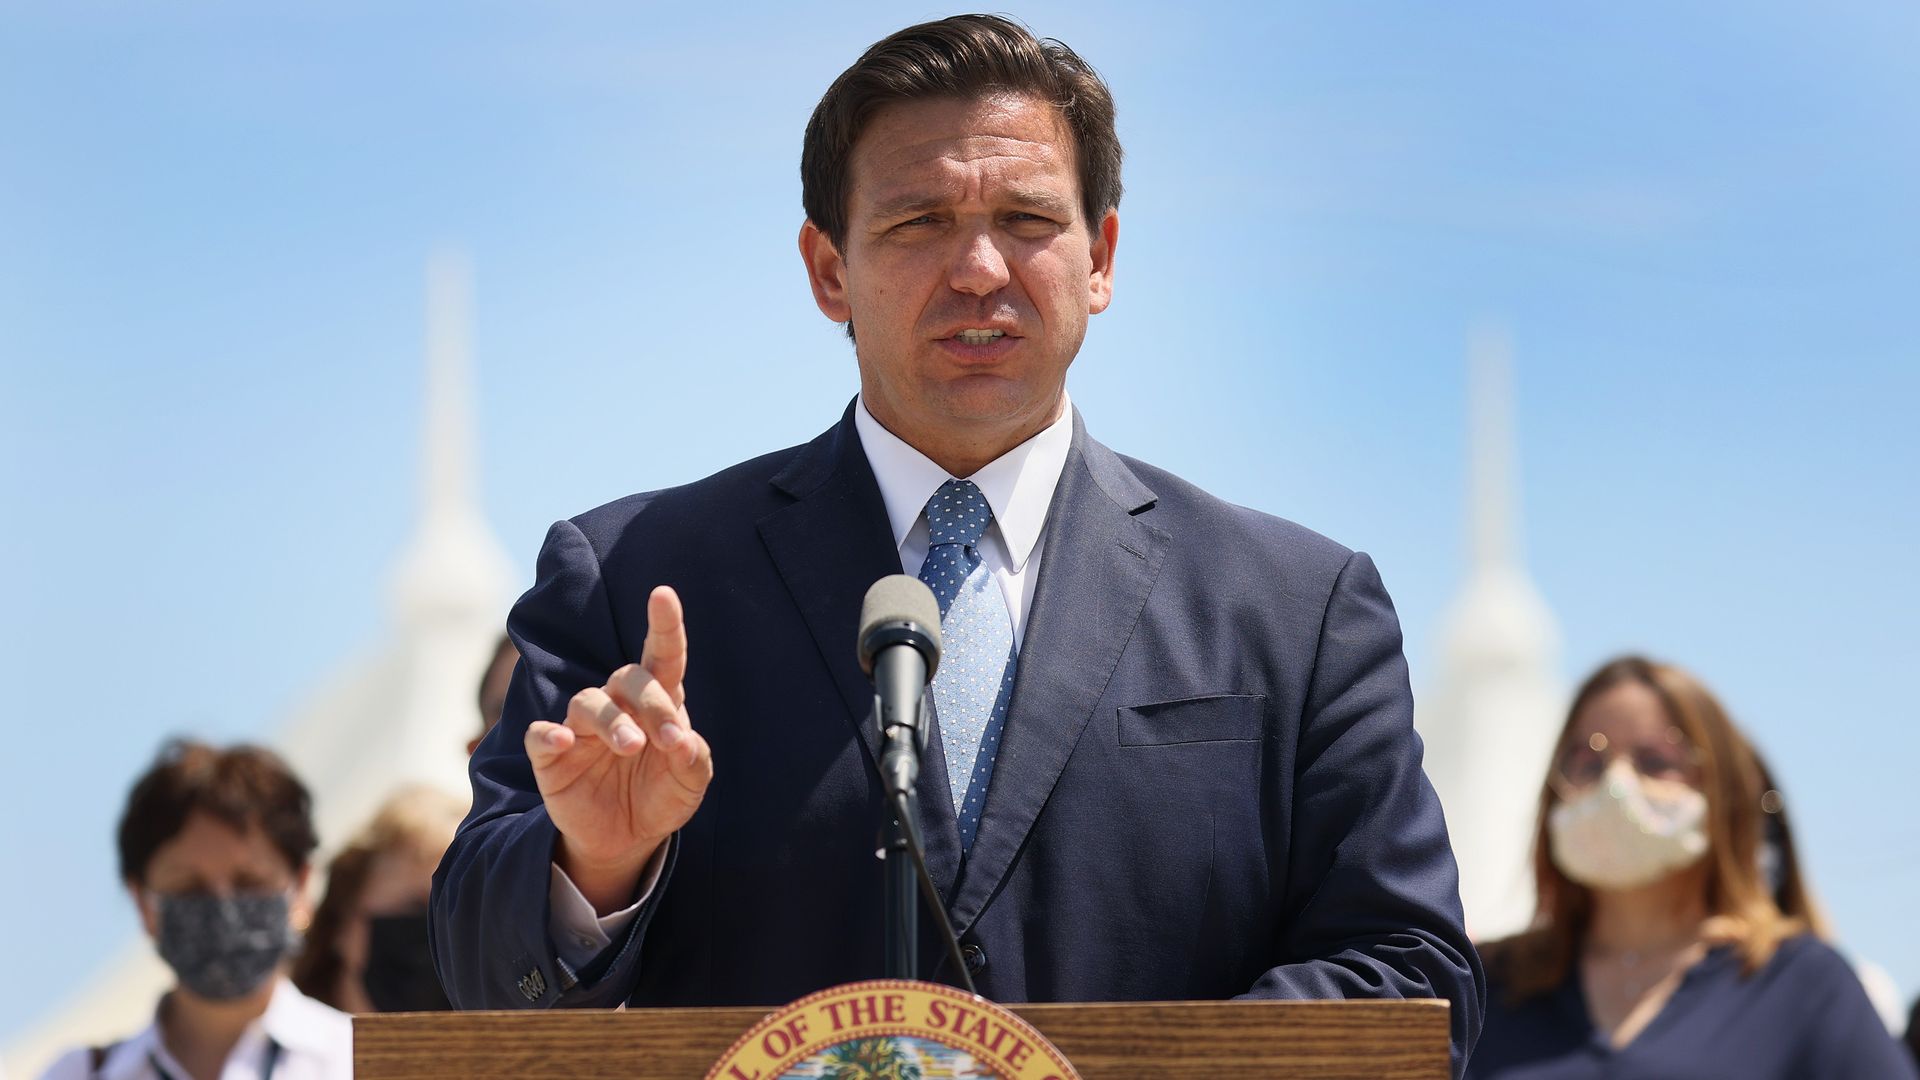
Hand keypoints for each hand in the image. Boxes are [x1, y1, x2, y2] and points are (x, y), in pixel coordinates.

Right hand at [526, 585, 712, 913]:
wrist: (625, 840)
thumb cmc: (660, 798)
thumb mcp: (689, 785)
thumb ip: (694, 761)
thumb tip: (684, 743)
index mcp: (656, 703)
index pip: (662, 656)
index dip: (664, 625)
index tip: (663, 594)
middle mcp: (617, 705)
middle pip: (627, 678)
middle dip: (651, 704)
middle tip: (669, 741)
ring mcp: (581, 728)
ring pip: (587, 702)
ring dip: (611, 721)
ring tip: (631, 746)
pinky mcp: (552, 755)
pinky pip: (541, 734)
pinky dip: (550, 734)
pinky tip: (564, 742)